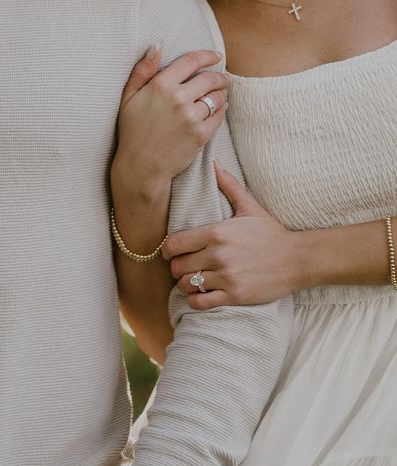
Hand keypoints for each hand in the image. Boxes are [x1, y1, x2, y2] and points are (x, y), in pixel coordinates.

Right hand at [112, 46, 228, 197]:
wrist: (141, 167)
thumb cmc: (132, 133)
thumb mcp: (128, 98)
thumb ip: (142, 71)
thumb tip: (157, 46)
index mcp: (160, 85)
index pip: (191, 61)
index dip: (207, 56)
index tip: (216, 56)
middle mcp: (178, 98)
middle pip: (208, 78)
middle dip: (219, 76)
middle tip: (224, 77)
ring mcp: (191, 117)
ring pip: (216, 97)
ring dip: (222, 93)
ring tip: (222, 93)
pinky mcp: (200, 134)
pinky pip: (218, 116)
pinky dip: (222, 110)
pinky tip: (221, 108)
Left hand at [163, 162, 304, 306]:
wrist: (298, 259)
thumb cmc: (271, 234)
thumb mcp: (250, 208)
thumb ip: (228, 185)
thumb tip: (213, 163)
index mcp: (217, 232)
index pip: (174, 244)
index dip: (168, 250)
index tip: (172, 252)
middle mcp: (219, 255)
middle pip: (177, 266)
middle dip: (177, 268)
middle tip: (184, 267)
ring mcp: (226, 276)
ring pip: (186, 285)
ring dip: (186, 284)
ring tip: (193, 281)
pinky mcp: (234, 295)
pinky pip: (200, 302)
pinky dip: (195, 300)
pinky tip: (200, 294)